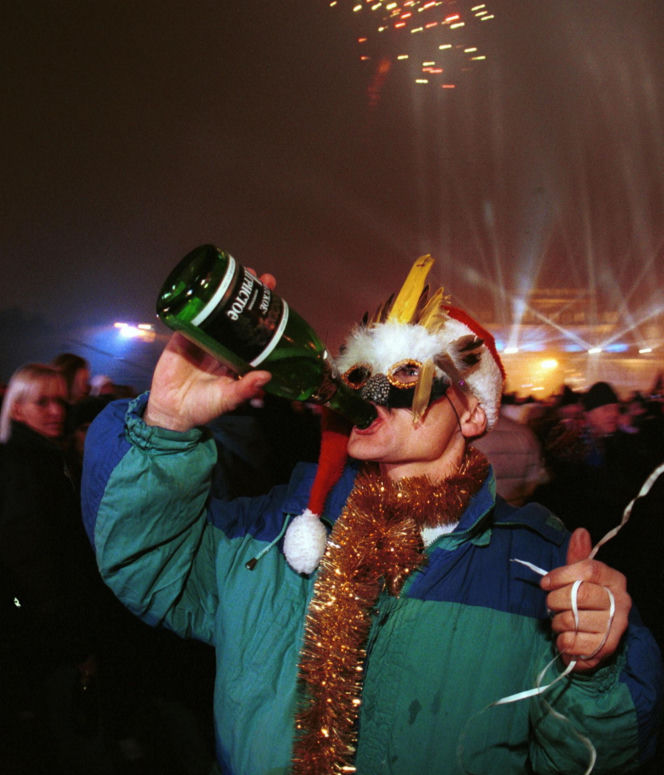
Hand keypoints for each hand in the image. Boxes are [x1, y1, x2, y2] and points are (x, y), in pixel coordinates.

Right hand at [145, 270, 275, 430]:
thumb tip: (266, 377)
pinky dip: (198, 299)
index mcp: (238, 355)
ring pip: (218, 309)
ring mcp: (204, 337)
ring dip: (227, 290)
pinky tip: (207, 283)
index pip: (255, 329)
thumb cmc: (203, 406)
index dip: (265, 313)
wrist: (171, 410)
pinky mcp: (183, 335)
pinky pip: (191, 314)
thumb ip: (245, 388)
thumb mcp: (228, 398)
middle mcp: (224, 343)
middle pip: (239, 313)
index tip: (276, 297)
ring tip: (239, 273)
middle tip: (262, 278)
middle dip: (250, 294)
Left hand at [541, 528, 630, 671]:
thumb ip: (578, 556)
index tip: (544, 582)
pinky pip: (574, 642)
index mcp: (614, 579)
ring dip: (557, 622)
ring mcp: (615, 626)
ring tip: (560, 621)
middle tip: (551, 604)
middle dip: (556, 600)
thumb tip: (580, 532)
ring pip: (573, 620)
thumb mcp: (581, 576)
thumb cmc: (586, 599)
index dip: (562, 574)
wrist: (601, 634)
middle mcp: (620, 601)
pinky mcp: (606, 648)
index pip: (588, 569)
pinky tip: (565, 636)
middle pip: (580, 594)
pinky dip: (562, 640)